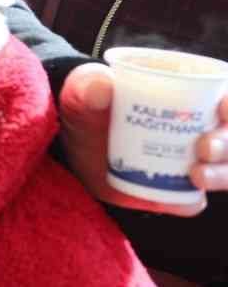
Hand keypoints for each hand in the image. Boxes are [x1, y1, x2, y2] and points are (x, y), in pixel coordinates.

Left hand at [59, 63, 227, 214]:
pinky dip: (191, 202)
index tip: (224, 108)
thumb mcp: (82, 94)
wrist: (73, 150)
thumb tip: (101, 84)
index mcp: (188, 94)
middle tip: (205, 148)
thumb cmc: (86, 111)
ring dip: (222, 174)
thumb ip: (88, 85)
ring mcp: (193, 163)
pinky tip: (181, 200)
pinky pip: (194, 201)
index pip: (224, 98)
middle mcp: (200, 129)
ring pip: (226, 170)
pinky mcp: (178, 191)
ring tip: (197, 175)